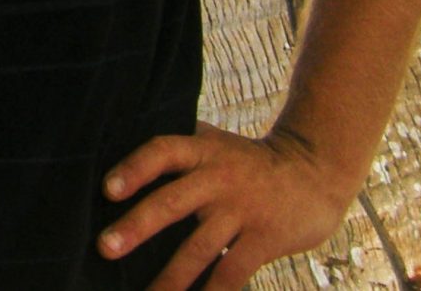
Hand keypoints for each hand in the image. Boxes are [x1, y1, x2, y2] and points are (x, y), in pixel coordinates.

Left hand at [99, 123, 352, 289]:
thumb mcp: (215, 142)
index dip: (134, 168)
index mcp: (202, 151)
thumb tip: (121, 144)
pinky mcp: (264, 239)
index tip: (107, 189)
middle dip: (136, 227)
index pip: (162, 152)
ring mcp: (242, 211)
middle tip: (105, 247)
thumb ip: (179, 147)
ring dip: (170, 277)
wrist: (314, 171)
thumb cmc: (248, 160)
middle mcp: (218, 179)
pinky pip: (232, 272)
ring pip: (199, 248)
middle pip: (172, 202)